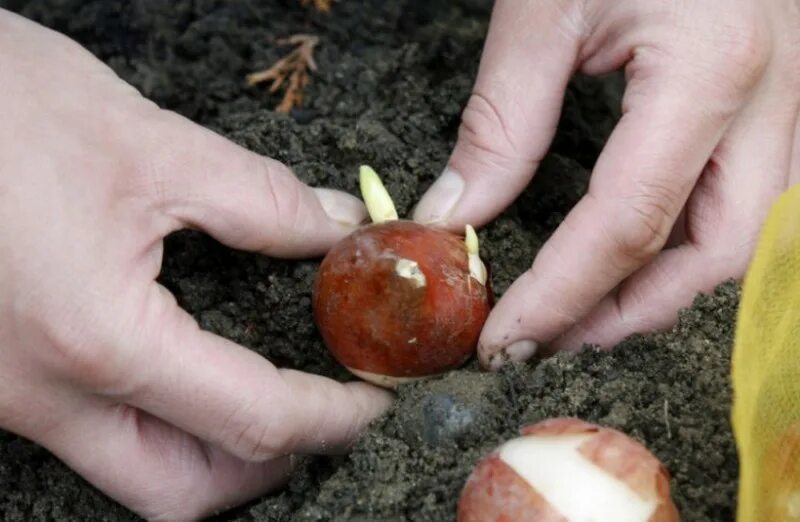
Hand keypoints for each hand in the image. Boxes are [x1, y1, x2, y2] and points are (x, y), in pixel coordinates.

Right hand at [0, 10, 390, 519]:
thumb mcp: (147, 145)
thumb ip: (260, 199)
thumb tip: (332, 229)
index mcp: (94, 338)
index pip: (250, 418)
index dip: (329, 417)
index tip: (370, 399)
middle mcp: (37, 393)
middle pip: (180, 489)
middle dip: (264, 463)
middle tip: (317, 413)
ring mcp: (2, 394)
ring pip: (126, 473)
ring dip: (206, 451)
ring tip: (258, 396)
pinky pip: (85, 432)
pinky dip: (151, 420)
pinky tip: (179, 370)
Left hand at [414, 0, 799, 365]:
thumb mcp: (544, 10)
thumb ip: (502, 122)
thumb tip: (457, 215)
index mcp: (711, 72)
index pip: (628, 226)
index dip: (563, 296)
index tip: (506, 338)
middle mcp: (774, 99)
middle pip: (713, 256)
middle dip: (627, 314)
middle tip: (549, 338)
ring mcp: (794, 102)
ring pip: (747, 242)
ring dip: (666, 292)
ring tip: (588, 314)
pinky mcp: (782, 100)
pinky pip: (754, 205)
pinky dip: (692, 249)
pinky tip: (642, 259)